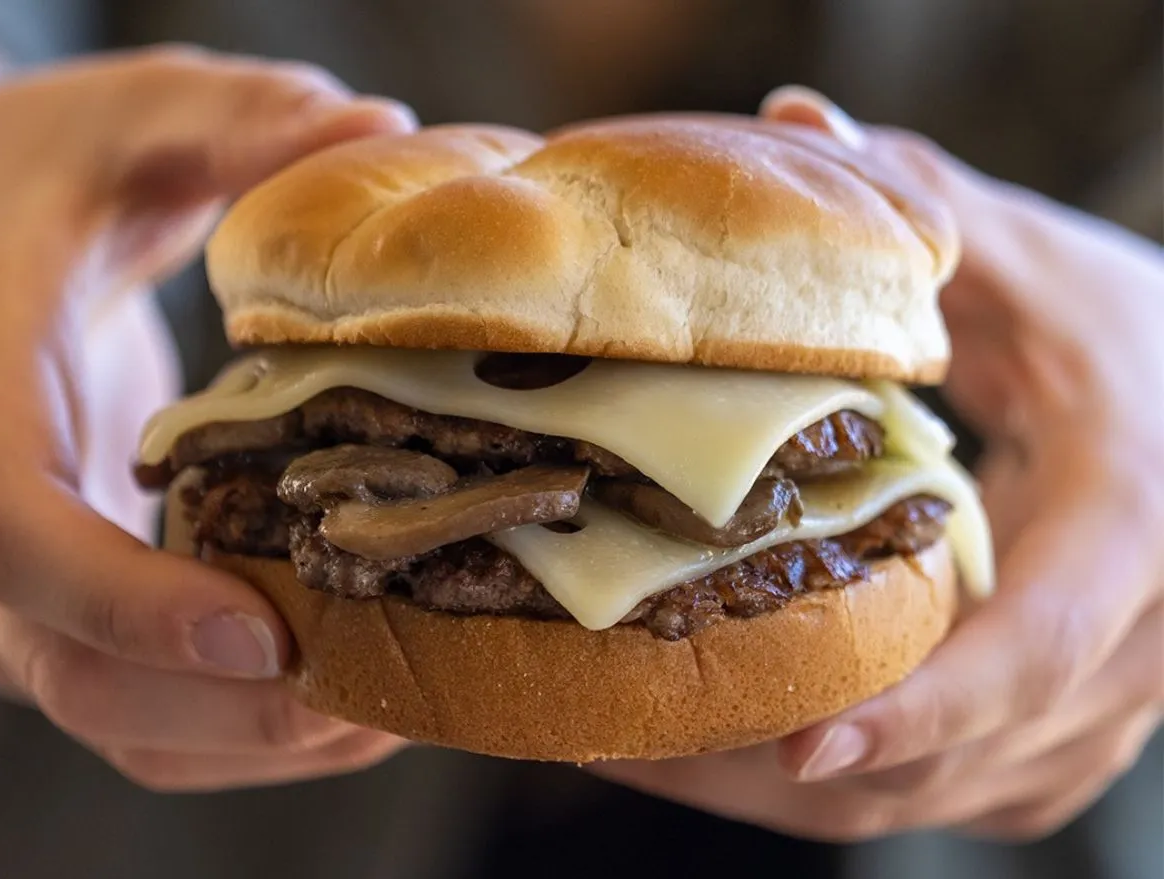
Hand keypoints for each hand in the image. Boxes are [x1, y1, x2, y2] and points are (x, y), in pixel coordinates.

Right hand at [0, 47, 414, 790]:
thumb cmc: (28, 177)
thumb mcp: (121, 122)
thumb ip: (230, 120)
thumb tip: (378, 128)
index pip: (10, 539)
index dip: (127, 604)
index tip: (262, 631)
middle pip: (76, 677)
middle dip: (235, 709)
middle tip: (391, 691)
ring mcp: (13, 595)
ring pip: (115, 725)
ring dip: (258, 740)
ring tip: (404, 703)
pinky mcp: (66, 615)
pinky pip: (143, 719)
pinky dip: (245, 735)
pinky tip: (356, 696)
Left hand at [597, 87, 1163, 840]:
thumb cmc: (1134, 336)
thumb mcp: (1044, 267)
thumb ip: (932, 208)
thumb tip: (799, 120)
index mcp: (1130, 528)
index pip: (1034, 649)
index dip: (925, 709)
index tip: (804, 743)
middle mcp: (1134, 643)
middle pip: (971, 755)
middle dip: (806, 771)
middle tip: (642, 743)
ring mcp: (1112, 702)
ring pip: (960, 792)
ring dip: (811, 792)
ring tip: (657, 753)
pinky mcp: (1078, 725)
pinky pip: (969, 788)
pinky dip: (866, 783)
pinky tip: (756, 751)